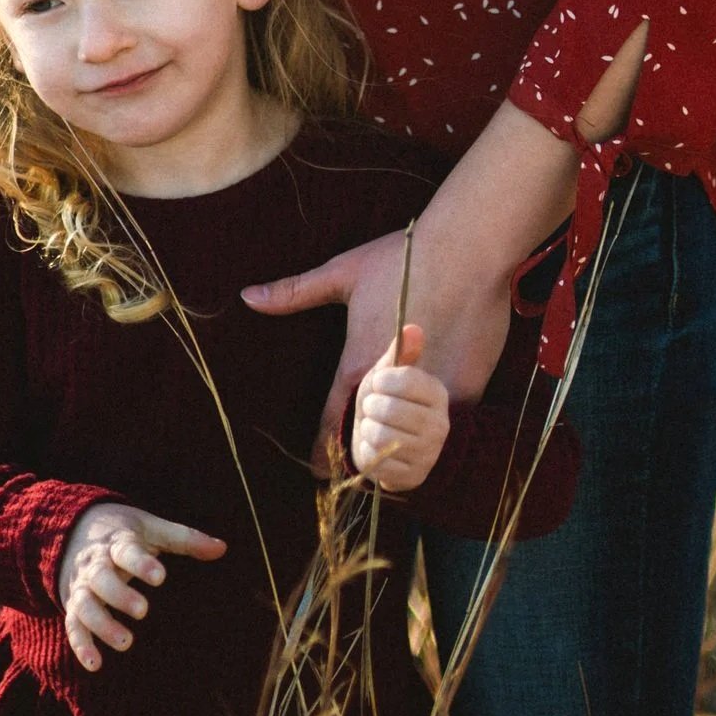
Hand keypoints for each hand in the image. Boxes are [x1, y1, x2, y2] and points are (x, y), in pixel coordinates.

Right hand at [56, 501, 225, 671]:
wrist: (73, 530)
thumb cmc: (122, 533)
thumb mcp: (151, 529)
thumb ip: (184, 539)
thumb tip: (222, 548)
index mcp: (116, 542)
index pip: (127, 551)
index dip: (141, 564)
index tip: (160, 576)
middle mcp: (95, 565)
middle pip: (101, 578)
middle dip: (119, 594)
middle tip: (143, 610)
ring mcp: (81, 587)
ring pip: (85, 605)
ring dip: (102, 624)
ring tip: (126, 642)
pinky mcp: (72, 605)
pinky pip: (72, 625)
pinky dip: (81, 645)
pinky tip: (95, 665)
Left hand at [249, 102, 577, 469]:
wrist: (466, 247)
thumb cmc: (404, 256)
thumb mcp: (344, 272)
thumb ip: (296, 292)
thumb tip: (248, 296)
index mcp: (359, 359)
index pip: (334, 417)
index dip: (324, 446)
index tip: (318, 468)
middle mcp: (392, 382)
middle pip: (370, 431)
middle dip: (363, 443)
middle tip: (358, 455)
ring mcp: (432, 387)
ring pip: (411, 436)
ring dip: (401, 443)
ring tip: (393, 452)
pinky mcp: (468, 385)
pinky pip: (449, 423)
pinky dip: (439, 430)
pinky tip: (432, 435)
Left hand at [349, 321, 448, 493]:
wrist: (386, 445)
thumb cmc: (386, 402)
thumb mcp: (390, 374)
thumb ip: (401, 352)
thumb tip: (413, 328)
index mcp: (437, 393)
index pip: (405, 378)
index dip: (382, 379)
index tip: (379, 383)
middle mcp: (440, 424)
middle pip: (389, 409)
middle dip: (370, 407)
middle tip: (373, 408)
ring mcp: (429, 453)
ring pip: (380, 436)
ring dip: (367, 430)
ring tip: (374, 427)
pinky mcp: (413, 476)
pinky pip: (377, 461)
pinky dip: (367, 453)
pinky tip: (376, 449)